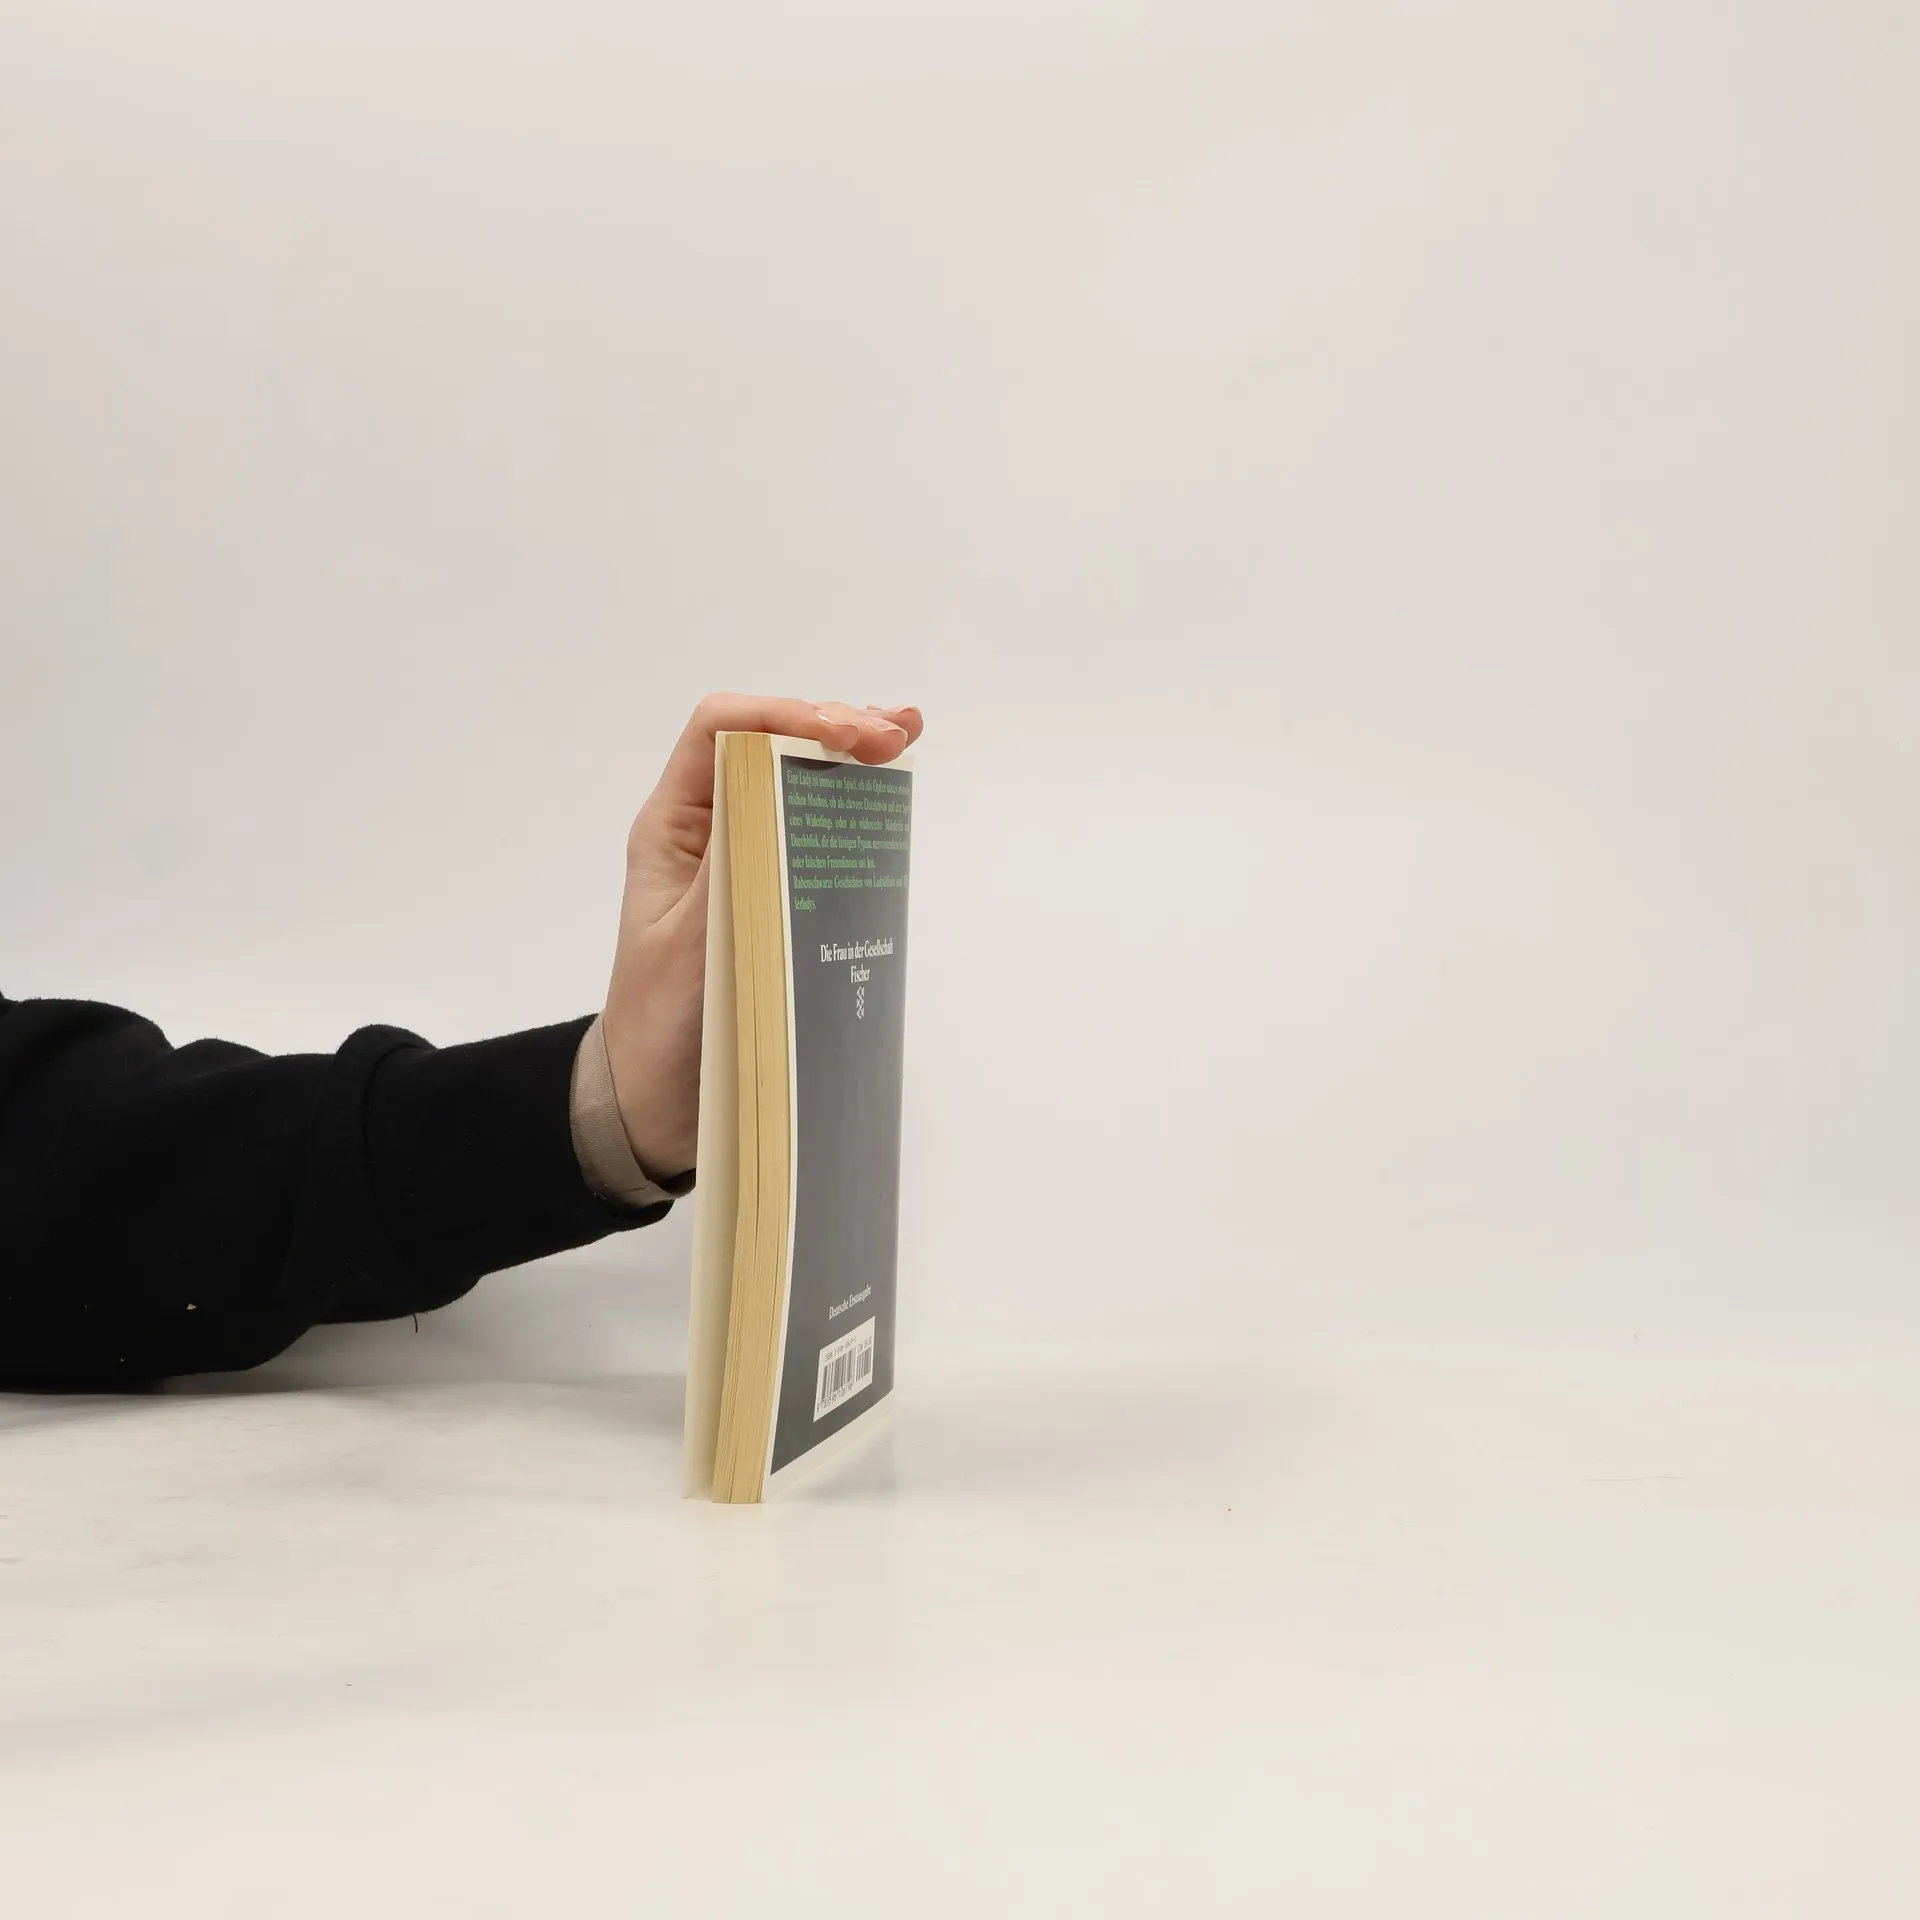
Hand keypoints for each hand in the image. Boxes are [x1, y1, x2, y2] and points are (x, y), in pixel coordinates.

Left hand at [603, 694, 923, 1179]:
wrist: (652, 1102)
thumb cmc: (659, 1026)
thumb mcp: (693, 946)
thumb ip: (734, 870)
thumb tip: (779, 794)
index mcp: (673, 829)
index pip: (721, 732)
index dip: (784, 715)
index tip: (845, 734)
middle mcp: (707, 834)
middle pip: (767, 746)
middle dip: (832, 727)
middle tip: (897, 735)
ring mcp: (741, 863)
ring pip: (795, 786)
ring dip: (848, 759)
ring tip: (903, 741)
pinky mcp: (771, 897)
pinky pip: (811, 838)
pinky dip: (851, 811)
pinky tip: (887, 799)